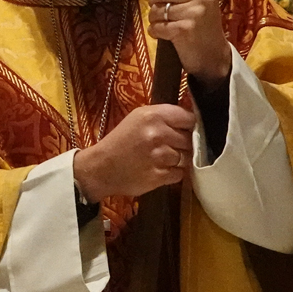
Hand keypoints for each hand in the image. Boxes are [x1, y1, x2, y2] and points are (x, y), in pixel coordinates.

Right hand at [73, 103, 195, 201]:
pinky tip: (158, 170)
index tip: (186, 130)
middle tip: (167, 147)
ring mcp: (160, 156)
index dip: (189, 125)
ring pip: (186, 157)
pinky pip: (179, 174)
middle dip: (182, 144)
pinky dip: (172, 174)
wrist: (100, 168)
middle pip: (189, 139)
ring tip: (159, 160)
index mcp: (153, 115)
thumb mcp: (138, 118)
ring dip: (176, 160)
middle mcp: (158, 134)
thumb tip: (192, 121)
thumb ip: (163, 116)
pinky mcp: (159, 176)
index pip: (189, 118)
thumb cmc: (120, 141)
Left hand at [140, 0, 229, 82]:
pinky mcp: (186, 29)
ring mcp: (196, 11)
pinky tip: (165, 34)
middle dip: (155, 2)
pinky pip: (157, 26)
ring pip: (156, 8)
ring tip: (167, 22)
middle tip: (166, 10)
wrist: (213, 54)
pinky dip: (156, 31)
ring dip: (155, 18)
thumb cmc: (199, 22)